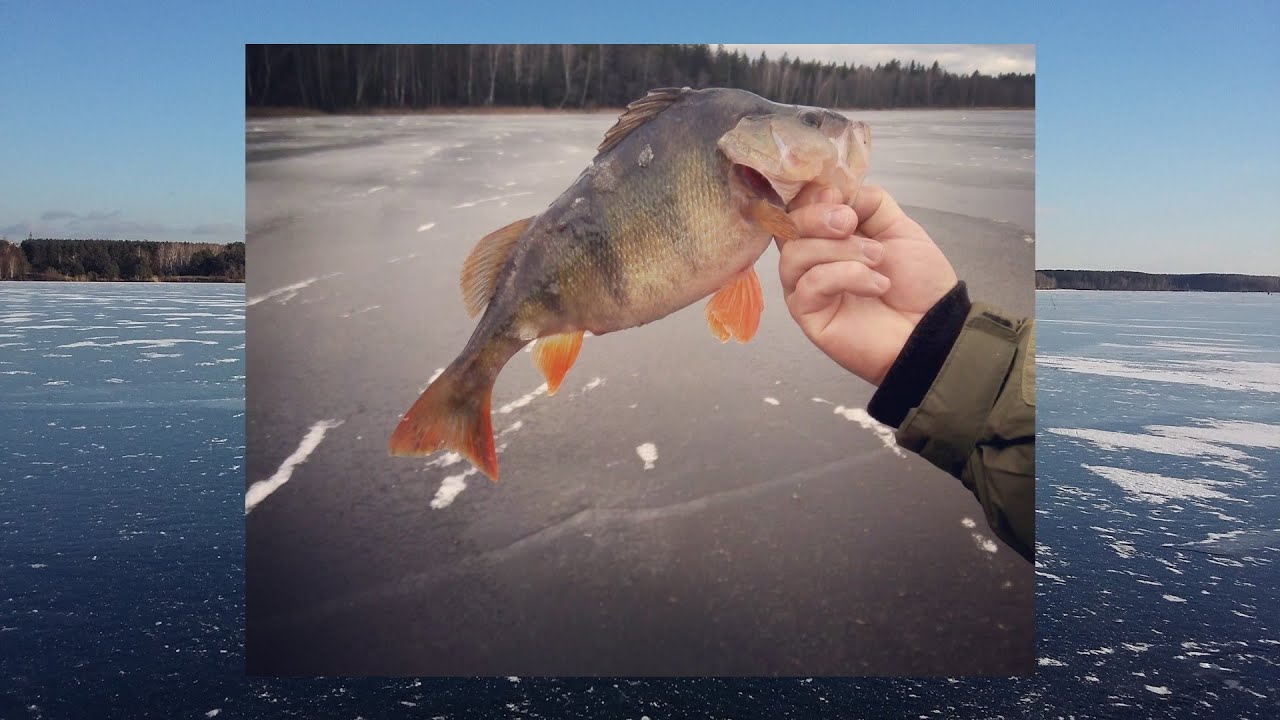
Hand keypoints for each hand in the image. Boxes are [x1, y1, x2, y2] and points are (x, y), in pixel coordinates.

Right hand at [777, 183, 957, 385]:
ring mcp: (805, 287)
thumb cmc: (917, 282)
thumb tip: (840, 190)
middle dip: (817, 217)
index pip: (798, 206)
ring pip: (794, 254)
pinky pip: (809, 284)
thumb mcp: (899, 228)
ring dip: (839, 250)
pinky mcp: (807, 314)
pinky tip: (876, 285)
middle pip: (786, 226)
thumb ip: (870, 203)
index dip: (811, 196)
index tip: (840, 197)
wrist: (932, 326)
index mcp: (828, 235)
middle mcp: (810, 258)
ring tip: (877, 259)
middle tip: (850, 223)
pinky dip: (845, 276)